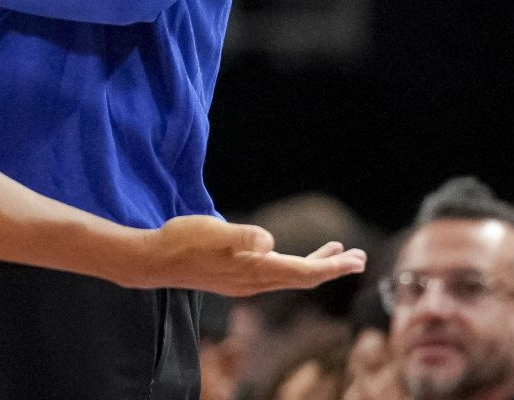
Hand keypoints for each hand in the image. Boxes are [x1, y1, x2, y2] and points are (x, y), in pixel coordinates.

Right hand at [133, 215, 365, 296]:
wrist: (155, 261)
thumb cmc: (184, 240)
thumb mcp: (214, 230)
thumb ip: (242, 236)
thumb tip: (269, 241)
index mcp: (256, 269)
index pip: (304, 272)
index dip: (333, 267)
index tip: (357, 259)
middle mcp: (255, 281)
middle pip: (303, 278)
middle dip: (332, 268)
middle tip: (358, 258)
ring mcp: (245, 283)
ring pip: (290, 276)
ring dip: (314, 266)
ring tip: (335, 253)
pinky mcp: (235, 278)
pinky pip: (276, 275)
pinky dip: (293, 264)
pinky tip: (288, 254)